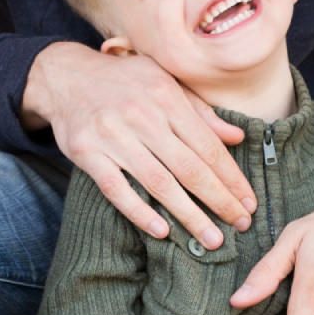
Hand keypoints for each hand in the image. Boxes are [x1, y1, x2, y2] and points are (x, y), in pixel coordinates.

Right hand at [23, 42, 255, 247]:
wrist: (65, 76)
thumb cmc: (124, 81)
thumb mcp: (165, 83)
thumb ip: (201, 112)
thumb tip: (237, 138)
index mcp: (166, 97)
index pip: (207, 145)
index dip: (231, 177)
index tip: (248, 201)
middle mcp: (142, 116)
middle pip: (189, 167)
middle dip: (219, 200)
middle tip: (241, 224)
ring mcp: (112, 135)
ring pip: (158, 182)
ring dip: (188, 214)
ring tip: (212, 238)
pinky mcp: (87, 152)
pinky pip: (116, 189)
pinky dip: (139, 211)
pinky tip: (161, 231)